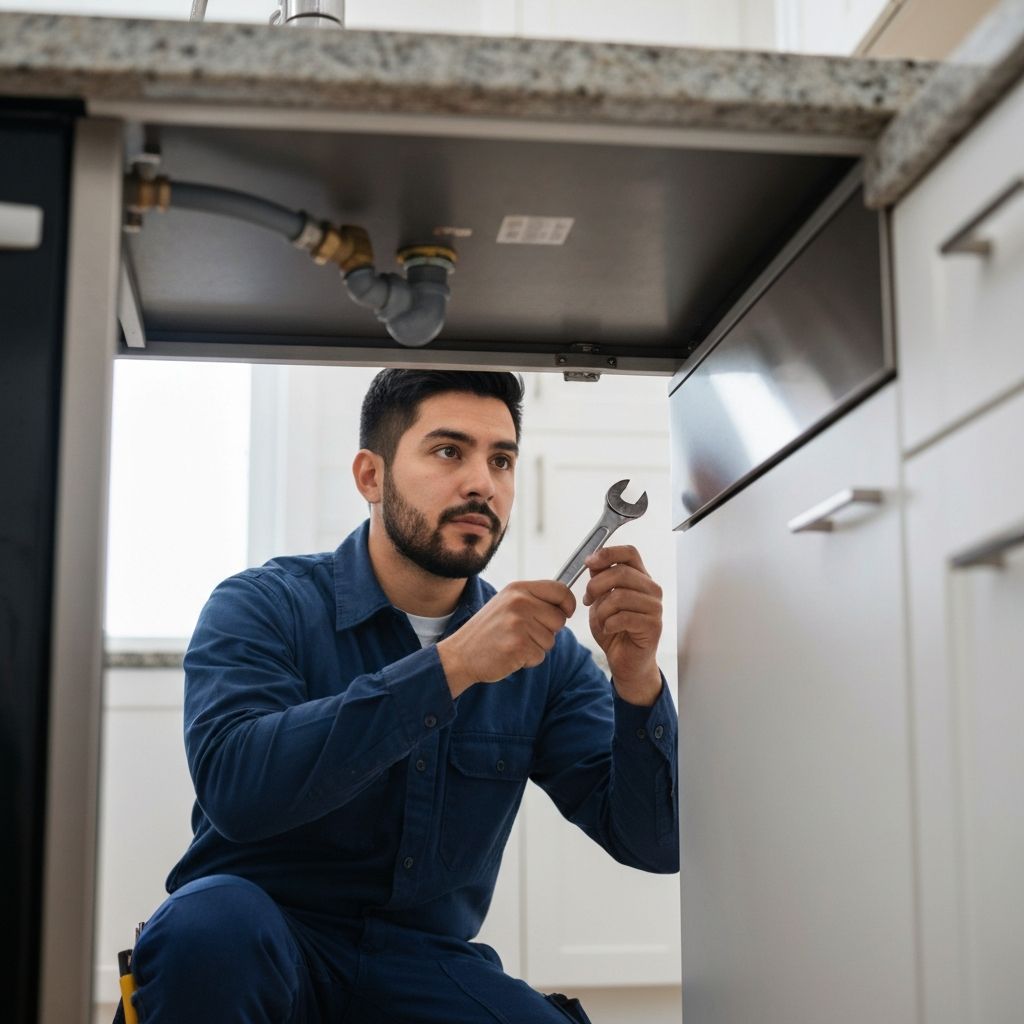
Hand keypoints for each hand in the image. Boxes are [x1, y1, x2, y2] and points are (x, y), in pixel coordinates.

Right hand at [437, 580, 574, 697]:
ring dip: (536, 647)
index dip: (568, 604)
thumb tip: (565, 605)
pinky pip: (540, 656)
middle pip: (559, 619)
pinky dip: (528, 660)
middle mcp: (519, 602)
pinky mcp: (518, 646)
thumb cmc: (488, 631)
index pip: (560, 590)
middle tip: (523, 634)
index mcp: (518, 589)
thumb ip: (533, 600)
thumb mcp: (507, 604)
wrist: (460, 654)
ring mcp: (518, 624)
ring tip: (513, 643)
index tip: (566, 612)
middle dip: (548, 631)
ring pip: (551, 640)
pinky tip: (510, 654)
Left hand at [582, 545, 662, 705]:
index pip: (630, 552)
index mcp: (640, 578)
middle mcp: (651, 589)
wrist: (625, 661)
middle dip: (596, 585)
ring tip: (602, 620)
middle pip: (621, 572)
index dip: (608, 553)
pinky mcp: (653, 626)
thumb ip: (599, 580)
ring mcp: (655, 607)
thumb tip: (592, 561)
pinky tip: (609, 629)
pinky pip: (624, 617)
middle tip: (588, 599)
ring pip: (620, 596)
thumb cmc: (614, 629)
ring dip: (602, 610)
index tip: (589, 563)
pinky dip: (609, 624)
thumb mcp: (601, 600)